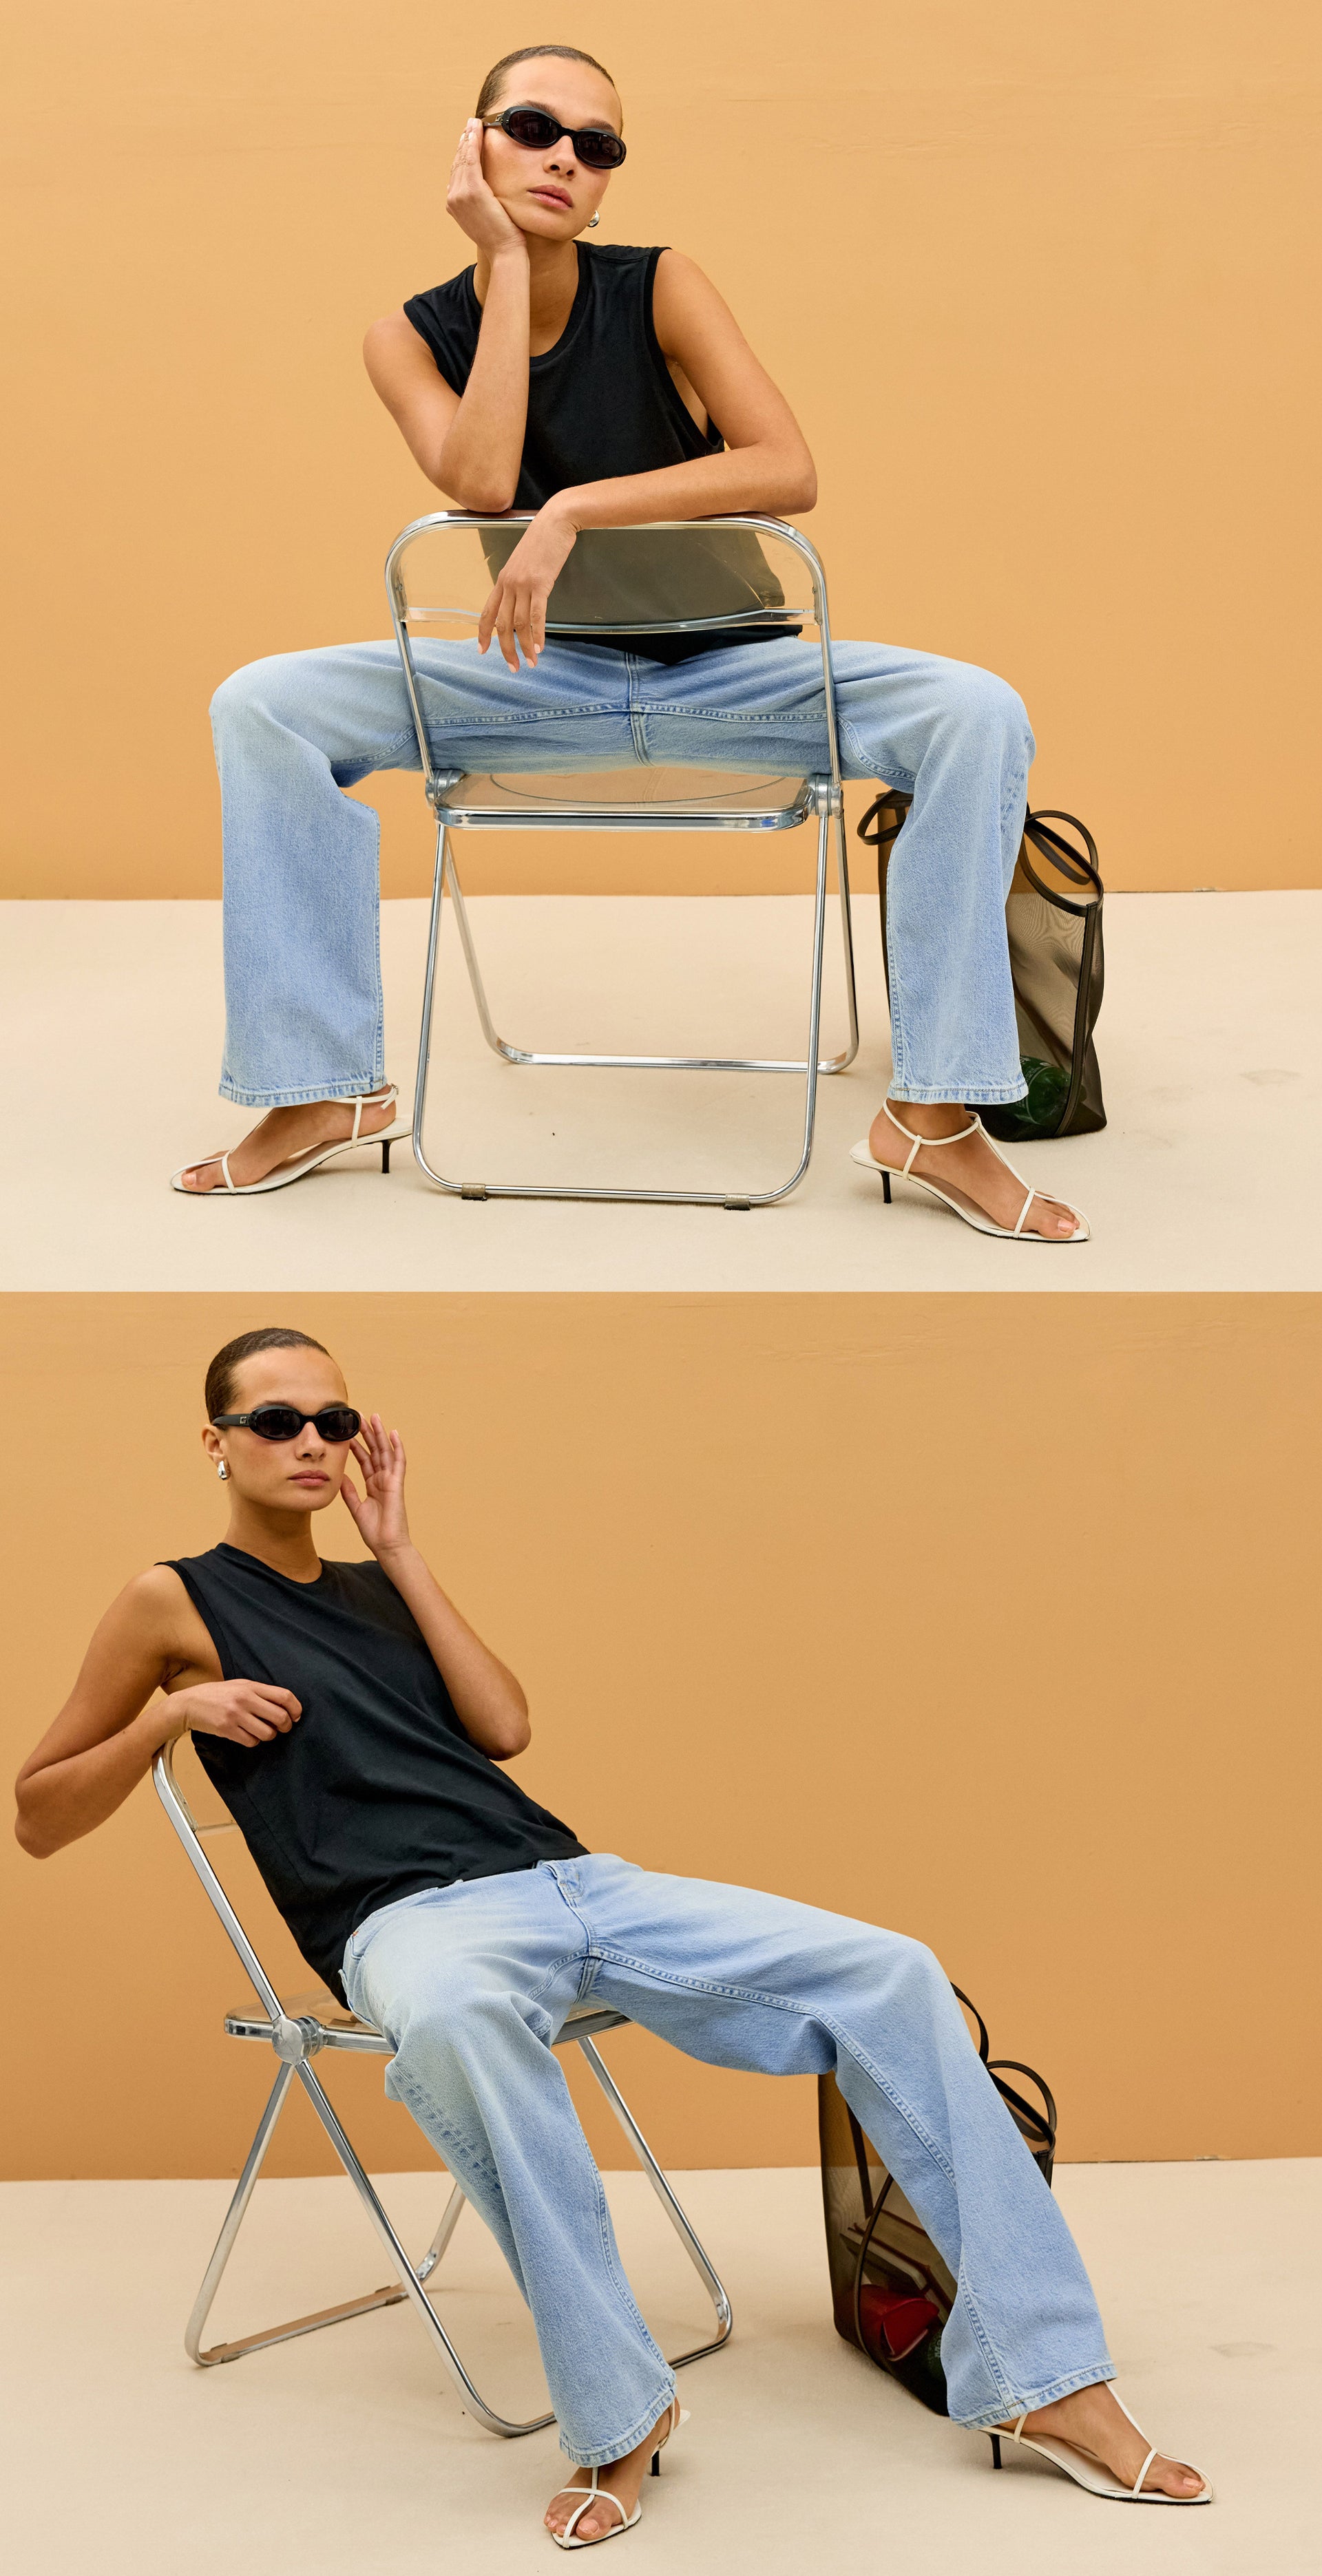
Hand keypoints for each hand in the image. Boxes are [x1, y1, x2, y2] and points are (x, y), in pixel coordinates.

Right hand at [172, 1679, 301, 1747]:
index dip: (296, 1708)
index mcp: (250, 1686)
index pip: (284, 1696)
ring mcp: (235, 1715)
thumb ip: (260, 1693)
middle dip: (286, 1726)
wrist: (188, 1704)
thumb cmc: (217, 1694)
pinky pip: (252, 1741)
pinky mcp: (226, 1730)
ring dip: (269, 1735)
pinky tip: (247, 1734)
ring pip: (268, 1733)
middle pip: (280, 1717)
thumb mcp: (240, 1685)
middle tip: (283, 1728)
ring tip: (262, 1731)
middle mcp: (244, 1699)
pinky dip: (254, 1741)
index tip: (296, 1716)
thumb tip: (285, 1707)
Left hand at [341, 1414, 411, 1559]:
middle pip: (375, 1451)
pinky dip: (397, 1448)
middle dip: (368, 1434)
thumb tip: (340, 1476)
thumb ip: (348, 1491)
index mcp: (373, 1485)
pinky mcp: (397, 1484)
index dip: (357, 1445)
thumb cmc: (374, 1531)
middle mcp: (383, 1479)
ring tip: (375, 1418)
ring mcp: (391, 1481)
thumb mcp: (356, 1508)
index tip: (348, 1431)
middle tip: (360, 1416)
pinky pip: (398, 1463)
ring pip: (385, 1452)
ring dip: (380, 1434)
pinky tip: (394, 1434)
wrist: (386, 1545)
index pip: (364, 1459)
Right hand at [446, 118, 527, 260]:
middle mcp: (453, 198)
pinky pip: (471, 158)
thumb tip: (483, 194)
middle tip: (470, 125)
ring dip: (468, 137)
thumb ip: (480, 203)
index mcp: (454, 204)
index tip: (469, 139)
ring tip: (474, 123)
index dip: (462, 154)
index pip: (457, 172)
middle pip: (458, 162)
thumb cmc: (502, 237)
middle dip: (464, 142)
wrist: (504, 252)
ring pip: (463, 158)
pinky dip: (473, 141)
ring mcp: (459, 194)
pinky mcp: (472, 190)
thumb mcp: (487, 217)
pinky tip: (477, 129)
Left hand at [477, 503, 578, 669]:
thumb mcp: (525, 562)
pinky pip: (536, 615)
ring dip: (525, 647)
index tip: (482, 651)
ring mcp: (523, 584)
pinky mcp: (540, 583)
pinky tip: (540, 647)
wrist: (557, 520)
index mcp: (503, 579)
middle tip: (513, 667)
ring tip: (532, 663)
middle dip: (506, 649)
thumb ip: (520, 581)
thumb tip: (523, 599)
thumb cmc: (544, 539)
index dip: (483, 634)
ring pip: (519, 624)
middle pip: (501, 624)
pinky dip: (538, 634)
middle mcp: (508, 583)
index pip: (487, 612)